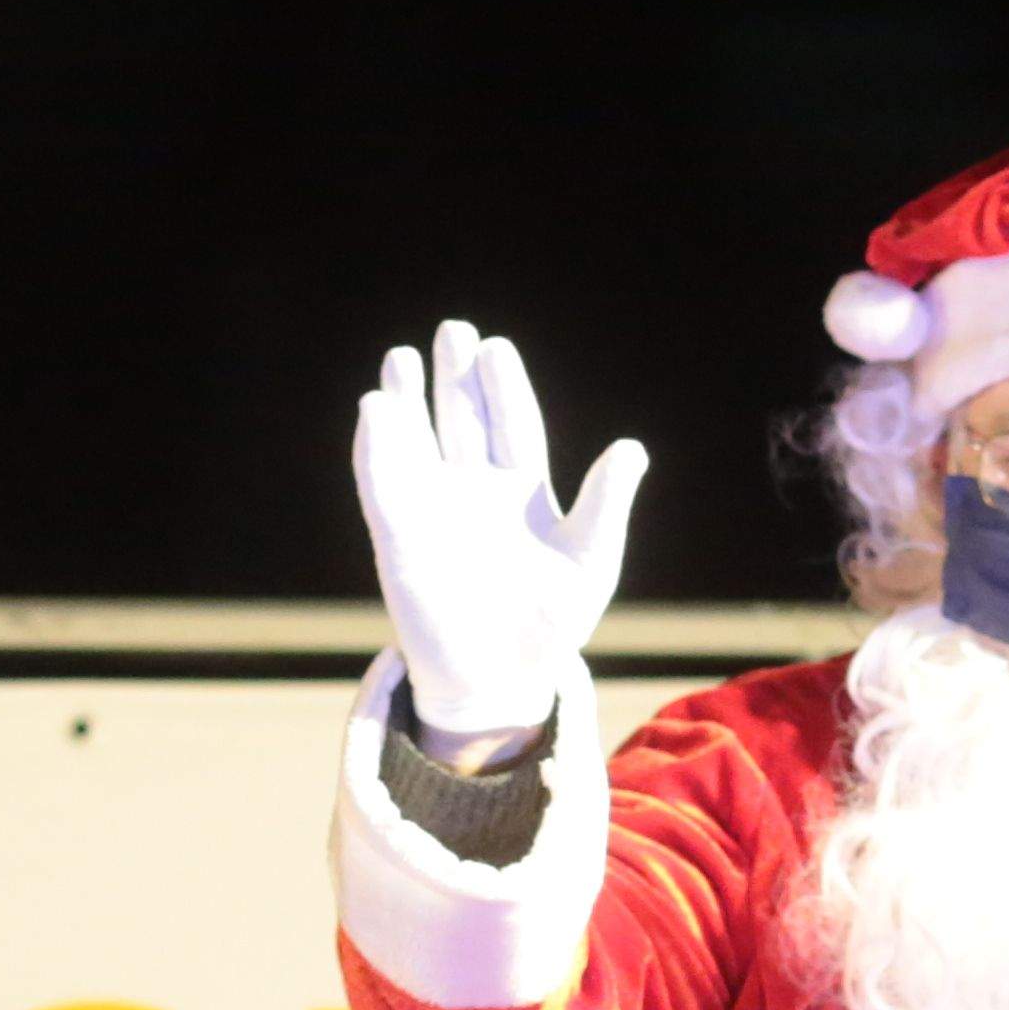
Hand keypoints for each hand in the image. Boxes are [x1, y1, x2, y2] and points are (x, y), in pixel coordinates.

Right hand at [352, 320, 644, 751]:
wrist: (498, 679)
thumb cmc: (551, 623)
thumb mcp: (590, 561)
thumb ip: (605, 504)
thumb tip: (631, 448)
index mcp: (525, 490)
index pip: (513, 423)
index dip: (504, 386)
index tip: (496, 349)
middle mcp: (475, 490)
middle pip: (464, 419)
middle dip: (457, 377)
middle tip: (454, 330)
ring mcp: (434, 509)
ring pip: (418, 441)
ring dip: (408, 399)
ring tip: (401, 357)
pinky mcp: (398, 535)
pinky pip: (384, 482)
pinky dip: (379, 445)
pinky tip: (377, 408)